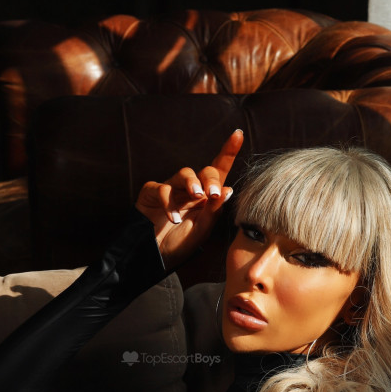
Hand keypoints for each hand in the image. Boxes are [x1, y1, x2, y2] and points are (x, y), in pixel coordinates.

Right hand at [135, 129, 242, 269]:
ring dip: (192, 183)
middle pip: (204, 171)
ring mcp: (171, 189)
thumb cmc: (180, 244)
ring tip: (197, 197)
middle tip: (212, 194)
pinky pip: (162, 189)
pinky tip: (175, 218)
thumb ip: (214, 211)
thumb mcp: (201, 230)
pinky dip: (170, 203)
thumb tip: (228, 189)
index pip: (219, 172)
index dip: (228, 152)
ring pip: (184, 173)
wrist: (155, 257)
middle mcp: (190, 189)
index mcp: (206, 196)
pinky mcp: (152, 192)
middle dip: (210, 179)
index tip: (238, 134)